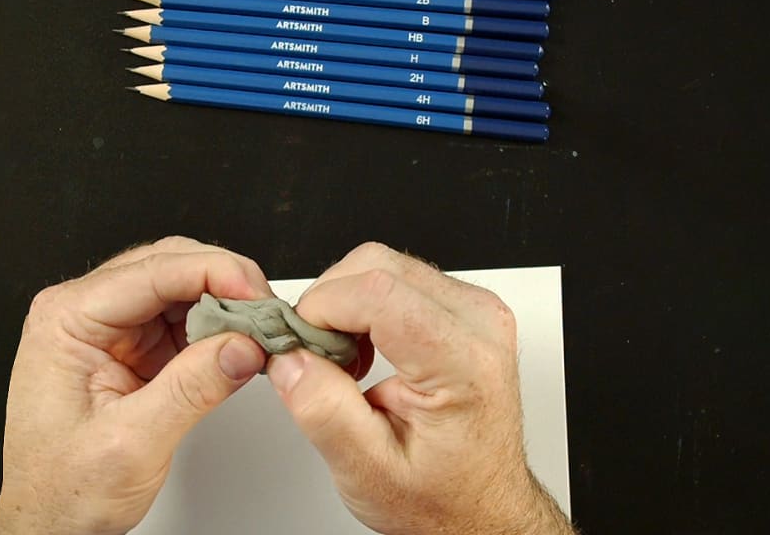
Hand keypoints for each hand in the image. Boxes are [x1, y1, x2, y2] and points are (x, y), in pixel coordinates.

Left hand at [0, 237, 270, 534]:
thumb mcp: (130, 443)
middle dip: (225, 283)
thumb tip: (242, 347)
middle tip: (265, 313)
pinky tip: (238, 346)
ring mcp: (112, 329)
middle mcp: (86, 314)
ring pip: (183, 288)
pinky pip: (185, 319)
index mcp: (67, 320)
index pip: (152, 270)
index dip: (214, 273)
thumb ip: (191, 390)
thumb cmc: (63, 491)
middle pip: (170, 266)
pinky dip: (218, 328)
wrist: (53, 527)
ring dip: (226, 306)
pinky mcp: (134, 347)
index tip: (256, 294)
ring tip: (258, 332)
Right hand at [266, 242, 573, 534]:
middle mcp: (478, 323)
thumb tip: (289, 358)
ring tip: (346, 361)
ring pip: (382, 264)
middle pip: (376, 266)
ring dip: (345, 303)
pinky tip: (365, 348)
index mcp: (464, 362)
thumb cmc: (443, 496)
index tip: (299, 345)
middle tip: (318, 358)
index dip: (321, 309)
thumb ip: (323, 412)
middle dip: (328, 304)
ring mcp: (475, 309)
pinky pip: (396, 276)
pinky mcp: (463, 306)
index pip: (377, 292)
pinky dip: (364, 304)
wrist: (481, 506)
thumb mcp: (370, 472)